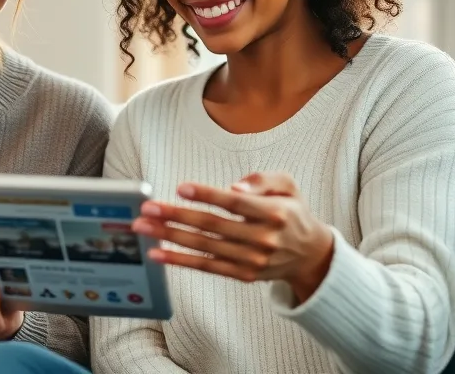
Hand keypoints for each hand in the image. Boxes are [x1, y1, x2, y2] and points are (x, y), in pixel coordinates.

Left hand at [132, 172, 334, 302]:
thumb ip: (263, 180)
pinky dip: (179, 261)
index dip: (207, 195)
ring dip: (170, 237)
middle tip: (148, 208)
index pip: (235, 204)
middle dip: (176, 216)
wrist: (310, 255)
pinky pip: (206, 267)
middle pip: (212, 226)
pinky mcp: (242, 274)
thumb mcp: (288, 186)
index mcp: (274, 212)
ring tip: (143, 228)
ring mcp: (251, 260)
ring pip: (204, 248)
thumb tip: (234, 188)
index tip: (181, 188)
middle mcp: (262, 239)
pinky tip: (157, 253)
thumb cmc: (292, 212)